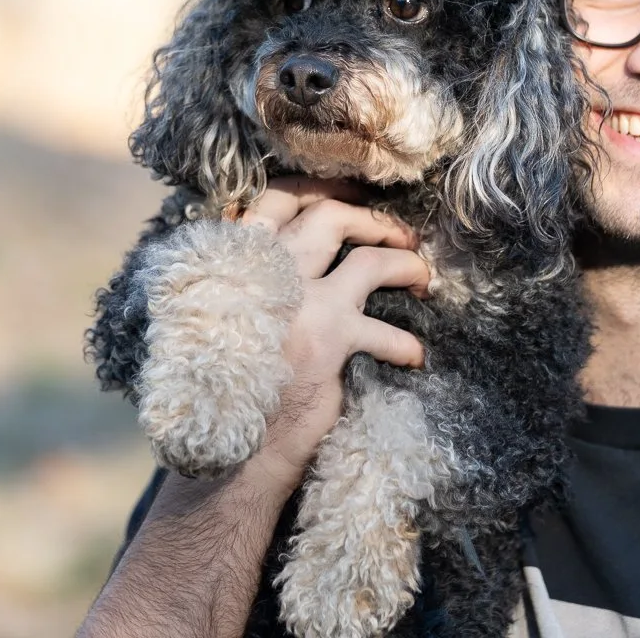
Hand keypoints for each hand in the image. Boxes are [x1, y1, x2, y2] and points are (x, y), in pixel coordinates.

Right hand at [236, 177, 428, 488]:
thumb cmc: (221, 384)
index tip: (347, 196)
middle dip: (372, 218)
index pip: (274, 199)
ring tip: (421, 277)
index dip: (317, 191)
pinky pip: (385, 329)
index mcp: (233, 258)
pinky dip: (405, 343)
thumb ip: (243, 278)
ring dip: (405, 263)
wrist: (223, 448)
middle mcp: (264, 270)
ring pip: (370, 259)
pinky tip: (414, 356)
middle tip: (397, 233)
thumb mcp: (218, 314)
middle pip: (328, 214)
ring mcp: (300, 303)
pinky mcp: (329, 341)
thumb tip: (268, 247)